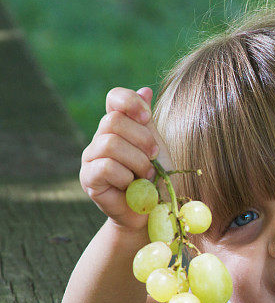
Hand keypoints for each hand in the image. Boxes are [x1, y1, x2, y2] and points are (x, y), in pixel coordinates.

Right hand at [80, 87, 169, 230]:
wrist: (153, 213)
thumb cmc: (157, 180)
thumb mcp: (157, 147)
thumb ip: (148, 122)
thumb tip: (145, 89)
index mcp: (119, 126)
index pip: (115, 98)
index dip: (131, 102)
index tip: (147, 118)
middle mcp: (100, 138)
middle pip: (114, 121)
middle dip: (142, 140)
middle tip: (154, 157)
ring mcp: (91, 158)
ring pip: (110, 144)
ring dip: (137, 162)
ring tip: (146, 176)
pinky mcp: (88, 179)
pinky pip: (106, 167)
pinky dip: (126, 177)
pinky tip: (133, 187)